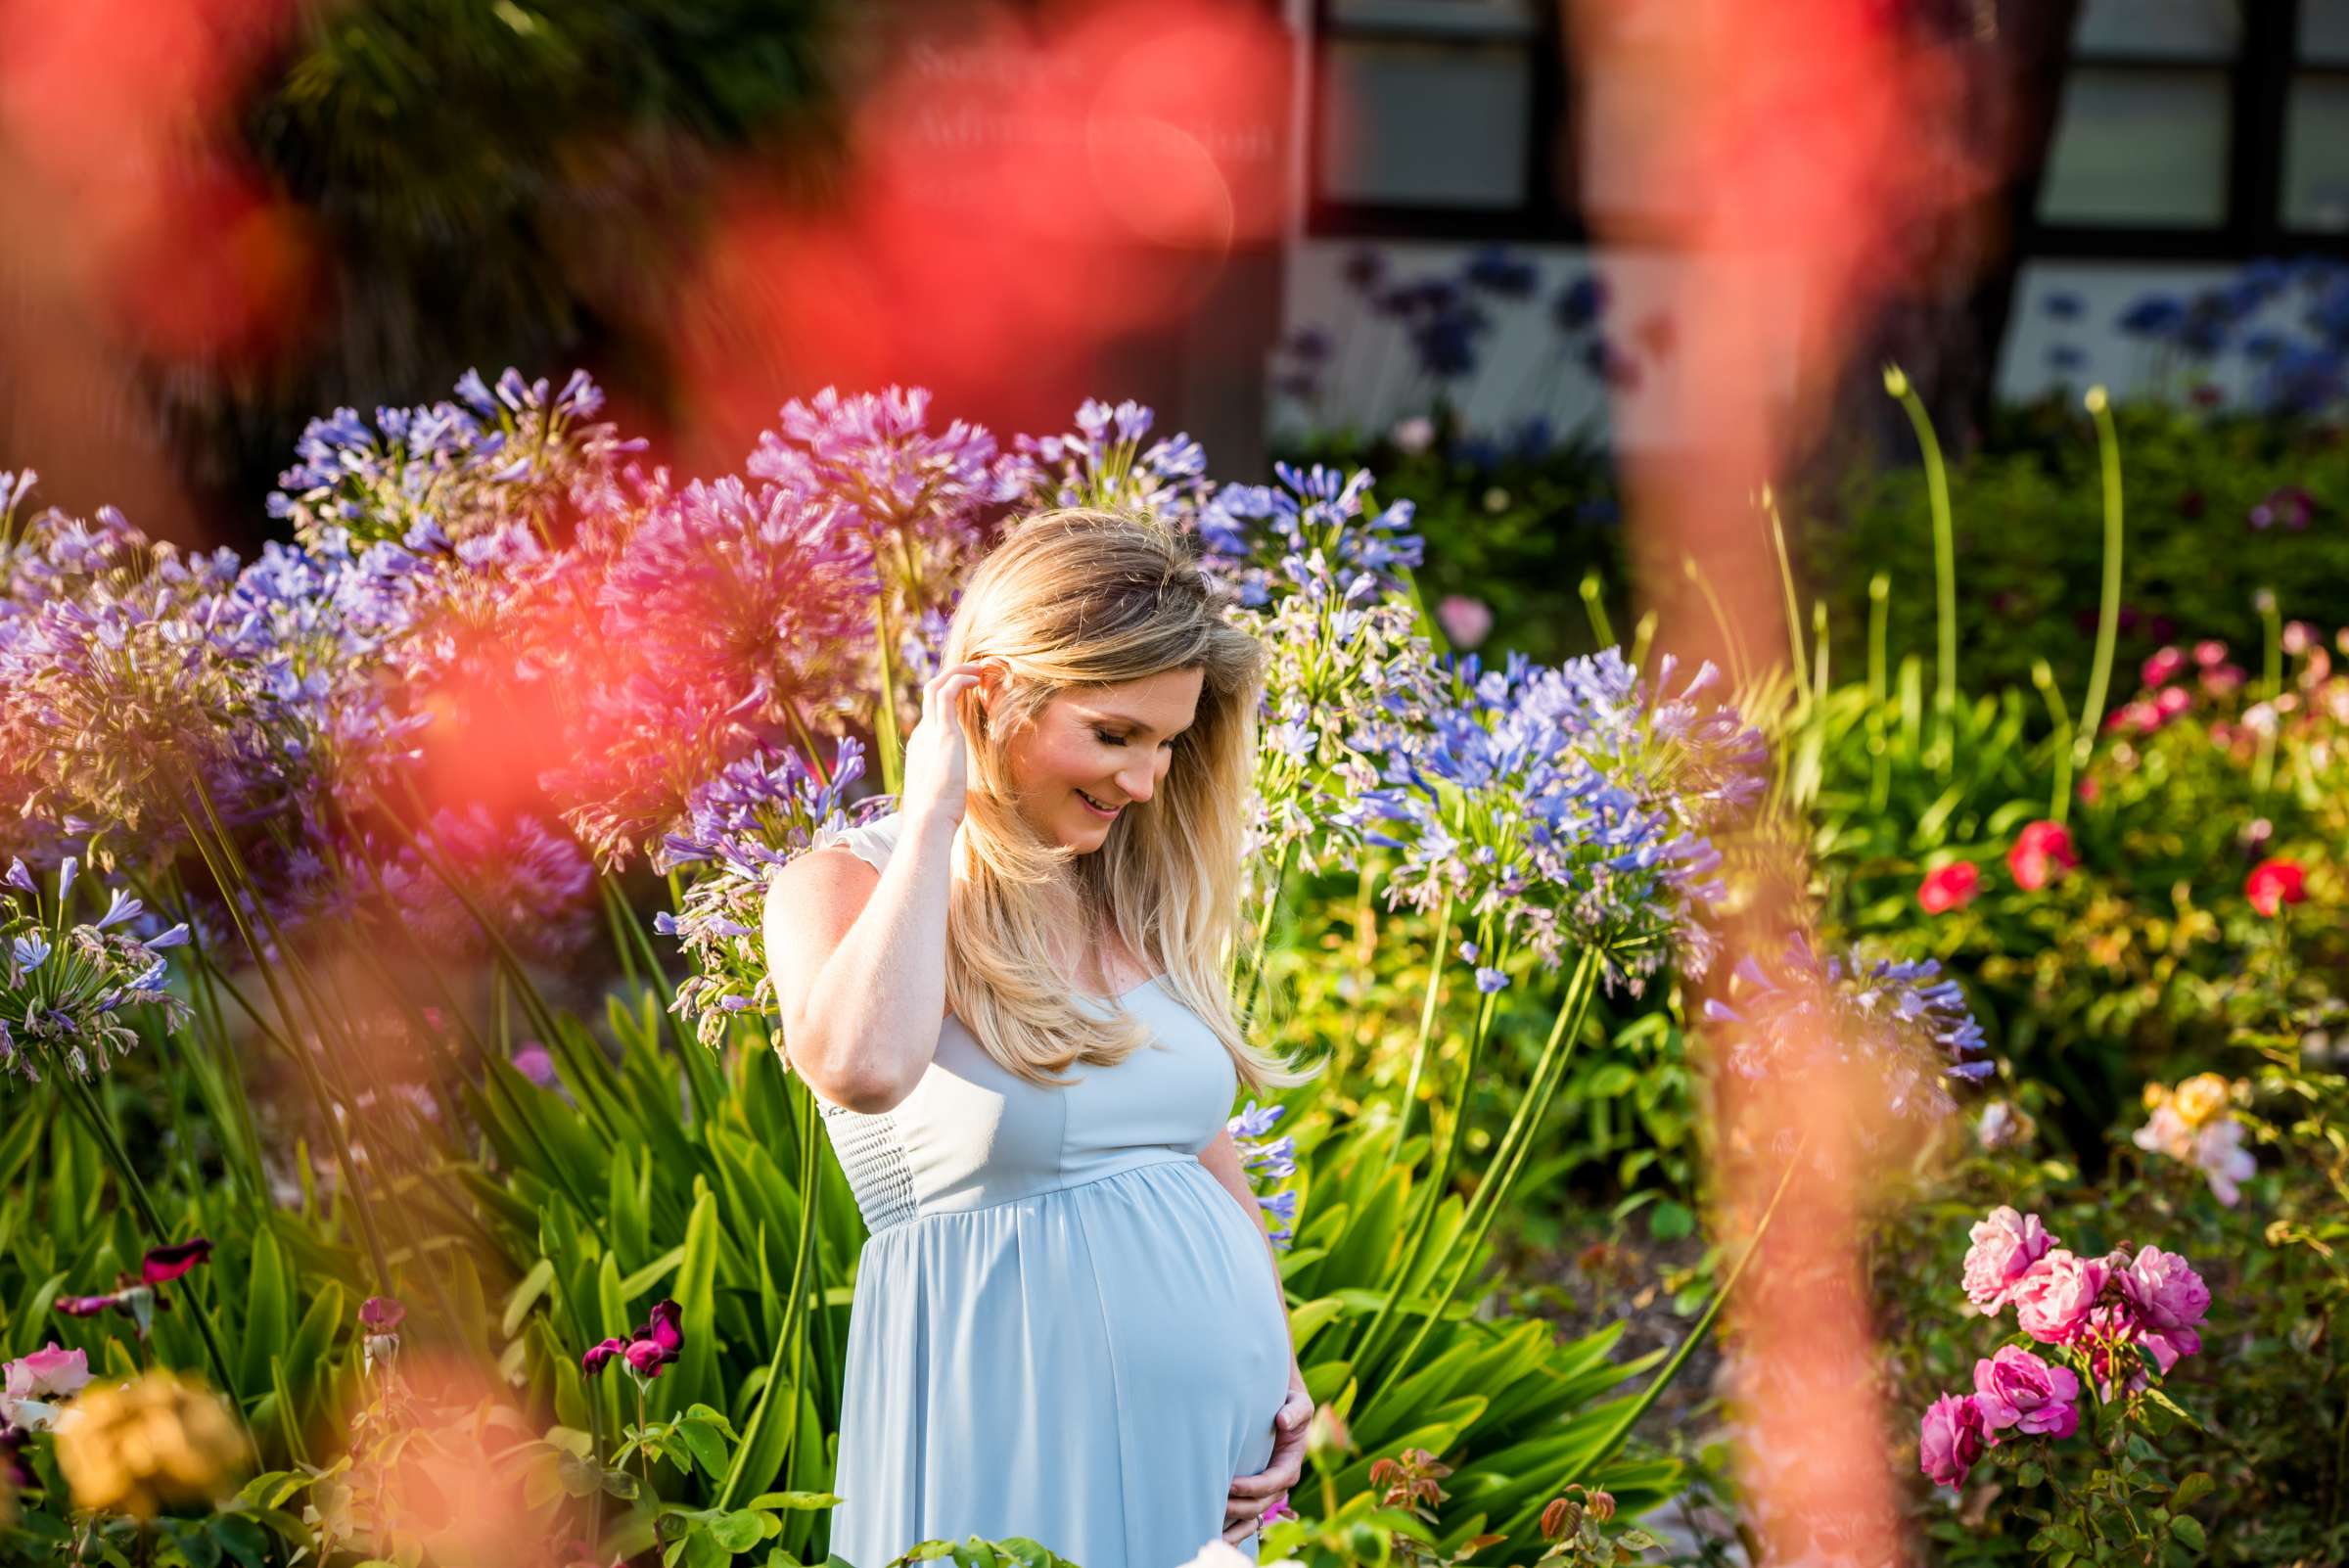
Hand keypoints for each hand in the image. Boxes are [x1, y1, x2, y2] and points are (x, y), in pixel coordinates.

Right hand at [900, 661, 987, 830]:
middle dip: (952, 677)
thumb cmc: (939, 815)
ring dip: (958, 672)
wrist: (929, 820)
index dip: (951, 698)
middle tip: (976, 671)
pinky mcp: (942, 731)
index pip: (932, 713)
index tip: (971, 693)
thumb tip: (962, 792)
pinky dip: (960, 679)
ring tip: (980, 668)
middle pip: (931, 692)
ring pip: (936, 685)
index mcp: (922, 748)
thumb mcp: (946, 792)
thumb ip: (952, 784)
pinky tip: (977, 679)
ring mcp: (929, 731)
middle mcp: (922, 734)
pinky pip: (946, 692)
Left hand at [1223, 1385, 1312, 1543]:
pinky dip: (1232, 1521)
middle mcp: (1280, 1483)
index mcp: (1290, 1466)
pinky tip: (1213, 1518)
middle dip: (1238, 1506)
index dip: (1252, 1487)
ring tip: (1210, 1510)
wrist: (1284, 1411)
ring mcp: (1268, 1490)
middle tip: (1214, 1503)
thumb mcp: (1299, 1403)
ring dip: (1233, 1515)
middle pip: (1260, 1504)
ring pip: (1251, 1512)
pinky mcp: (1255, 1490)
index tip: (1231, 1484)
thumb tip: (1283, 1420)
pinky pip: (1245, 1511)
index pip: (1271, 1483)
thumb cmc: (1291, 1406)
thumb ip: (1295, 1411)